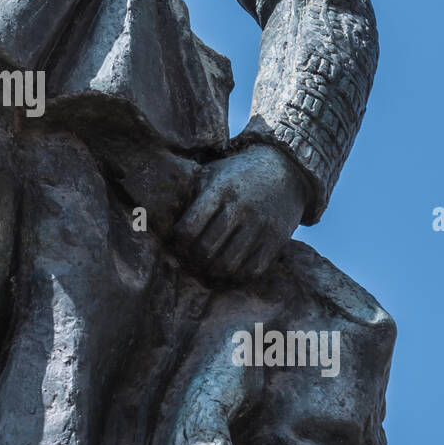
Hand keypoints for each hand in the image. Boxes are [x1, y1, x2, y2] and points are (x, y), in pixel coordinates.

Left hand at [173, 145, 307, 282]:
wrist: (286, 169)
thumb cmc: (238, 174)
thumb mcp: (212, 173)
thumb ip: (190, 194)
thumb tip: (157, 215)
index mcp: (220, 191)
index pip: (189, 229)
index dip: (178, 242)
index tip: (179, 241)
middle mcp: (241, 209)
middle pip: (206, 251)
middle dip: (193, 260)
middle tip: (190, 259)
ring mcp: (261, 226)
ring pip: (228, 265)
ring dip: (213, 272)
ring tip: (207, 268)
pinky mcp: (277, 240)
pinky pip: (252, 270)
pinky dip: (237, 276)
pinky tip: (230, 268)